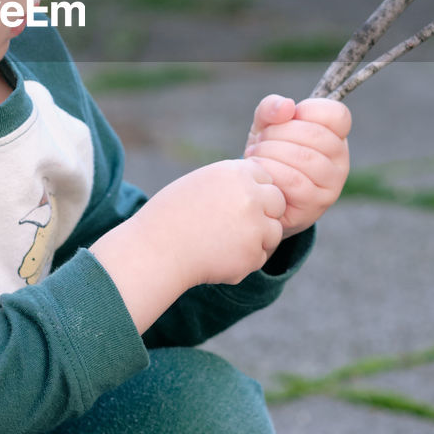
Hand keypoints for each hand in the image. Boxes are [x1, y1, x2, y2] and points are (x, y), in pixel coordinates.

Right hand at [90, 159, 285, 331]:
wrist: (155, 250)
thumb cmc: (171, 216)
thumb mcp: (201, 184)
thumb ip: (232, 183)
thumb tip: (261, 189)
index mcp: (235, 172)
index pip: (266, 177)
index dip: (255, 191)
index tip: (237, 204)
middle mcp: (250, 195)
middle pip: (278, 202)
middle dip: (264, 214)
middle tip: (239, 226)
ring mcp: (255, 226)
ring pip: (274, 232)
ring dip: (257, 239)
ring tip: (223, 243)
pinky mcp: (253, 254)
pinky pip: (260, 257)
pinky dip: (244, 261)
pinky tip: (217, 258)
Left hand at [244, 94, 350, 237]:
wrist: (259, 194)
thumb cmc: (268, 155)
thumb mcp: (265, 126)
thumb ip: (272, 108)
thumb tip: (287, 106)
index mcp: (334, 135)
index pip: (338, 115)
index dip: (309, 110)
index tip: (288, 117)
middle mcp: (340, 159)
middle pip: (316, 134)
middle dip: (278, 132)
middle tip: (260, 140)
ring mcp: (332, 183)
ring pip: (305, 158)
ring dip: (271, 152)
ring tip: (255, 155)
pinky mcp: (316, 204)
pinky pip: (295, 182)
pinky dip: (272, 172)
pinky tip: (259, 171)